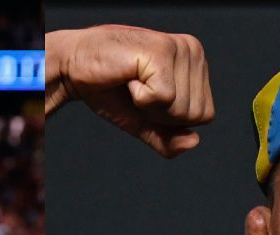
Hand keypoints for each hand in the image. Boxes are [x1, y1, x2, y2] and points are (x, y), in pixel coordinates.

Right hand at [46, 25, 213, 155]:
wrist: (75, 69)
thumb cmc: (111, 91)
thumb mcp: (145, 122)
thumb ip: (170, 138)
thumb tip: (194, 141)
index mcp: (196, 64)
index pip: (204, 116)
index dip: (172, 119)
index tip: (148, 96)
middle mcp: (193, 51)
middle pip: (195, 114)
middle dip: (161, 114)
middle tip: (138, 89)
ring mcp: (178, 48)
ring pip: (182, 108)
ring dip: (150, 105)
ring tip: (133, 81)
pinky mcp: (161, 51)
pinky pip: (164, 98)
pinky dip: (140, 97)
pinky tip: (129, 76)